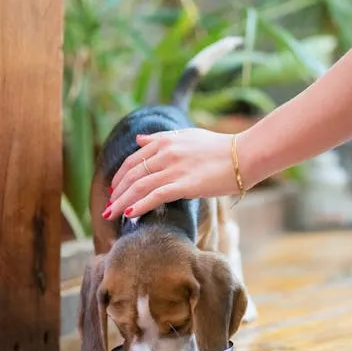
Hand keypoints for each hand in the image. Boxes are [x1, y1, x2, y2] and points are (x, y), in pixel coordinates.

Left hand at [104, 128, 241, 219]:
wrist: (244, 155)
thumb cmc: (219, 148)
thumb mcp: (187, 135)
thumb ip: (161, 138)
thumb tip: (139, 140)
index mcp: (164, 140)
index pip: (133, 160)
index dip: (120, 177)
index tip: (114, 191)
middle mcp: (165, 153)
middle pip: (132, 174)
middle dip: (116, 193)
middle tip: (107, 207)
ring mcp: (174, 168)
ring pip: (139, 187)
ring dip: (122, 202)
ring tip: (111, 215)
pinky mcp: (184, 184)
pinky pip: (155, 196)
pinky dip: (139, 205)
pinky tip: (130, 215)